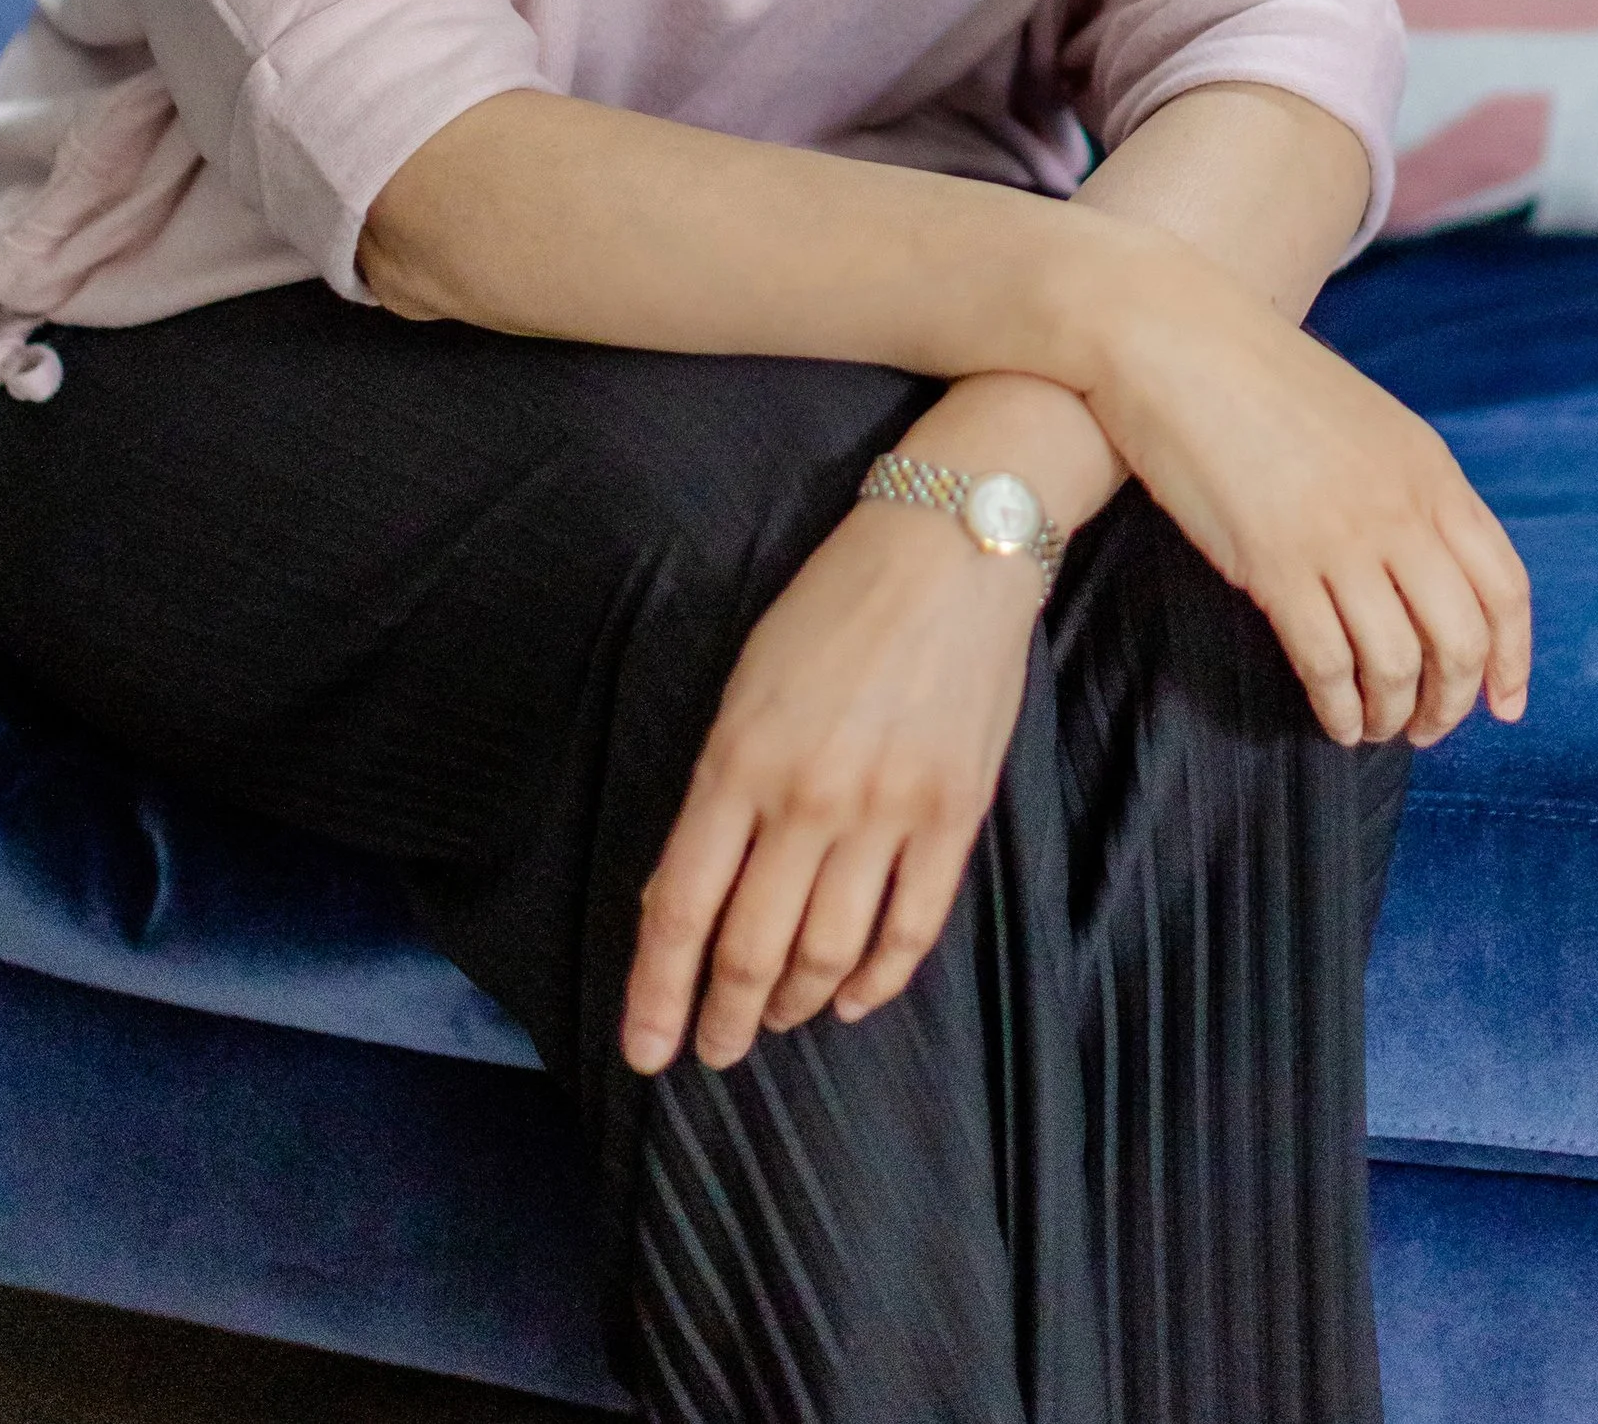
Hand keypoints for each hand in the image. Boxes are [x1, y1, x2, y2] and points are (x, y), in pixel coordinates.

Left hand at [621, 497, 1037, 1077]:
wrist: (952, 546)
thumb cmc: (834, 603)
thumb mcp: (746, 685)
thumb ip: (717, 790)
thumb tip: (686, 891)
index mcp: (738, 760)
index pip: (681, 909)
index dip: (656, 994)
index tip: (644, 1050)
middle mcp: (808, 799)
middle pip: (751, 949)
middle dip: (723, 1018)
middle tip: (713, 1050)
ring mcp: (887, 812)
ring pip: (829, 955)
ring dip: (795, 1004)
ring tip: (778, 1019)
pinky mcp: (953, 815)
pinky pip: (912, 929)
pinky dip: (879, 981)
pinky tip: (855, 997)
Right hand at [1082, 242, 1529, 750]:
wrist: (1175, 338)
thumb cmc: (1260, 380)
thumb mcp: (1368, 424)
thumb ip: (1409, 490)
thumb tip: (1431, 568)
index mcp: (1432, 473)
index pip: (1506, 588)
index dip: (1513, 660)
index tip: (1506, 707)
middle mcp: (1401, 509)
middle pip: (1462, 640)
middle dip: (1453, 702)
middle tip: (1428, 727)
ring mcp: (1341, 537)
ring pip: (1398, 664)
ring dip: (1394, 715)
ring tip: (1375, 727)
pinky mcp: (1276, 564)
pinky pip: (1329, 665)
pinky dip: (1339, 709)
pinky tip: (1332, 719)